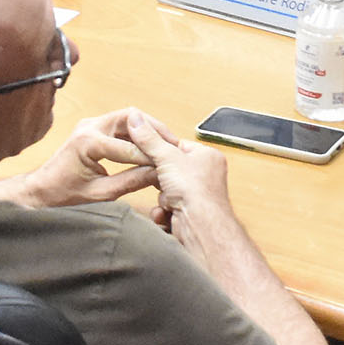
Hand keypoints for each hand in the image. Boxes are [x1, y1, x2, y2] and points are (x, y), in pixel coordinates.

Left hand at [0, 109, 160, 208]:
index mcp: (88, 142)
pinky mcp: (92, 128)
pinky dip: (136, 134)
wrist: (41, 191)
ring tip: (166, 145)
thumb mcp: (101, 194)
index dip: (152, 158)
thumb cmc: (63, 195)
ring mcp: (90, 125)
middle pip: (131, 117)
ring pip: (127, 118)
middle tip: (174, 145)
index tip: (171, 167)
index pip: (130, 147)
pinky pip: (120, 125)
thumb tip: (158, 175)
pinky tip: (149, 147)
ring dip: (147, 130)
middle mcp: (89, 127)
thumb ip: (131, 182)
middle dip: (154, 131)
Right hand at [121, 111, 232, 233]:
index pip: (178, 146)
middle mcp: (206, 176)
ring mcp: (198, 195)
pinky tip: (166, 212)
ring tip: (168, 200)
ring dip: (162, 197)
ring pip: (167, 190)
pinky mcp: (189, 213)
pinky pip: (168, 207)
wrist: (199, 226)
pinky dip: (163, 211)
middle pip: (170, 170)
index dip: (161, 150)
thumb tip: (135, 118)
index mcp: (207, 156)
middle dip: (160, 179)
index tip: (147, 152)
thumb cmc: (195, 190)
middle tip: (159, 179)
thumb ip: (148, 139)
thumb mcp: (166, 157)